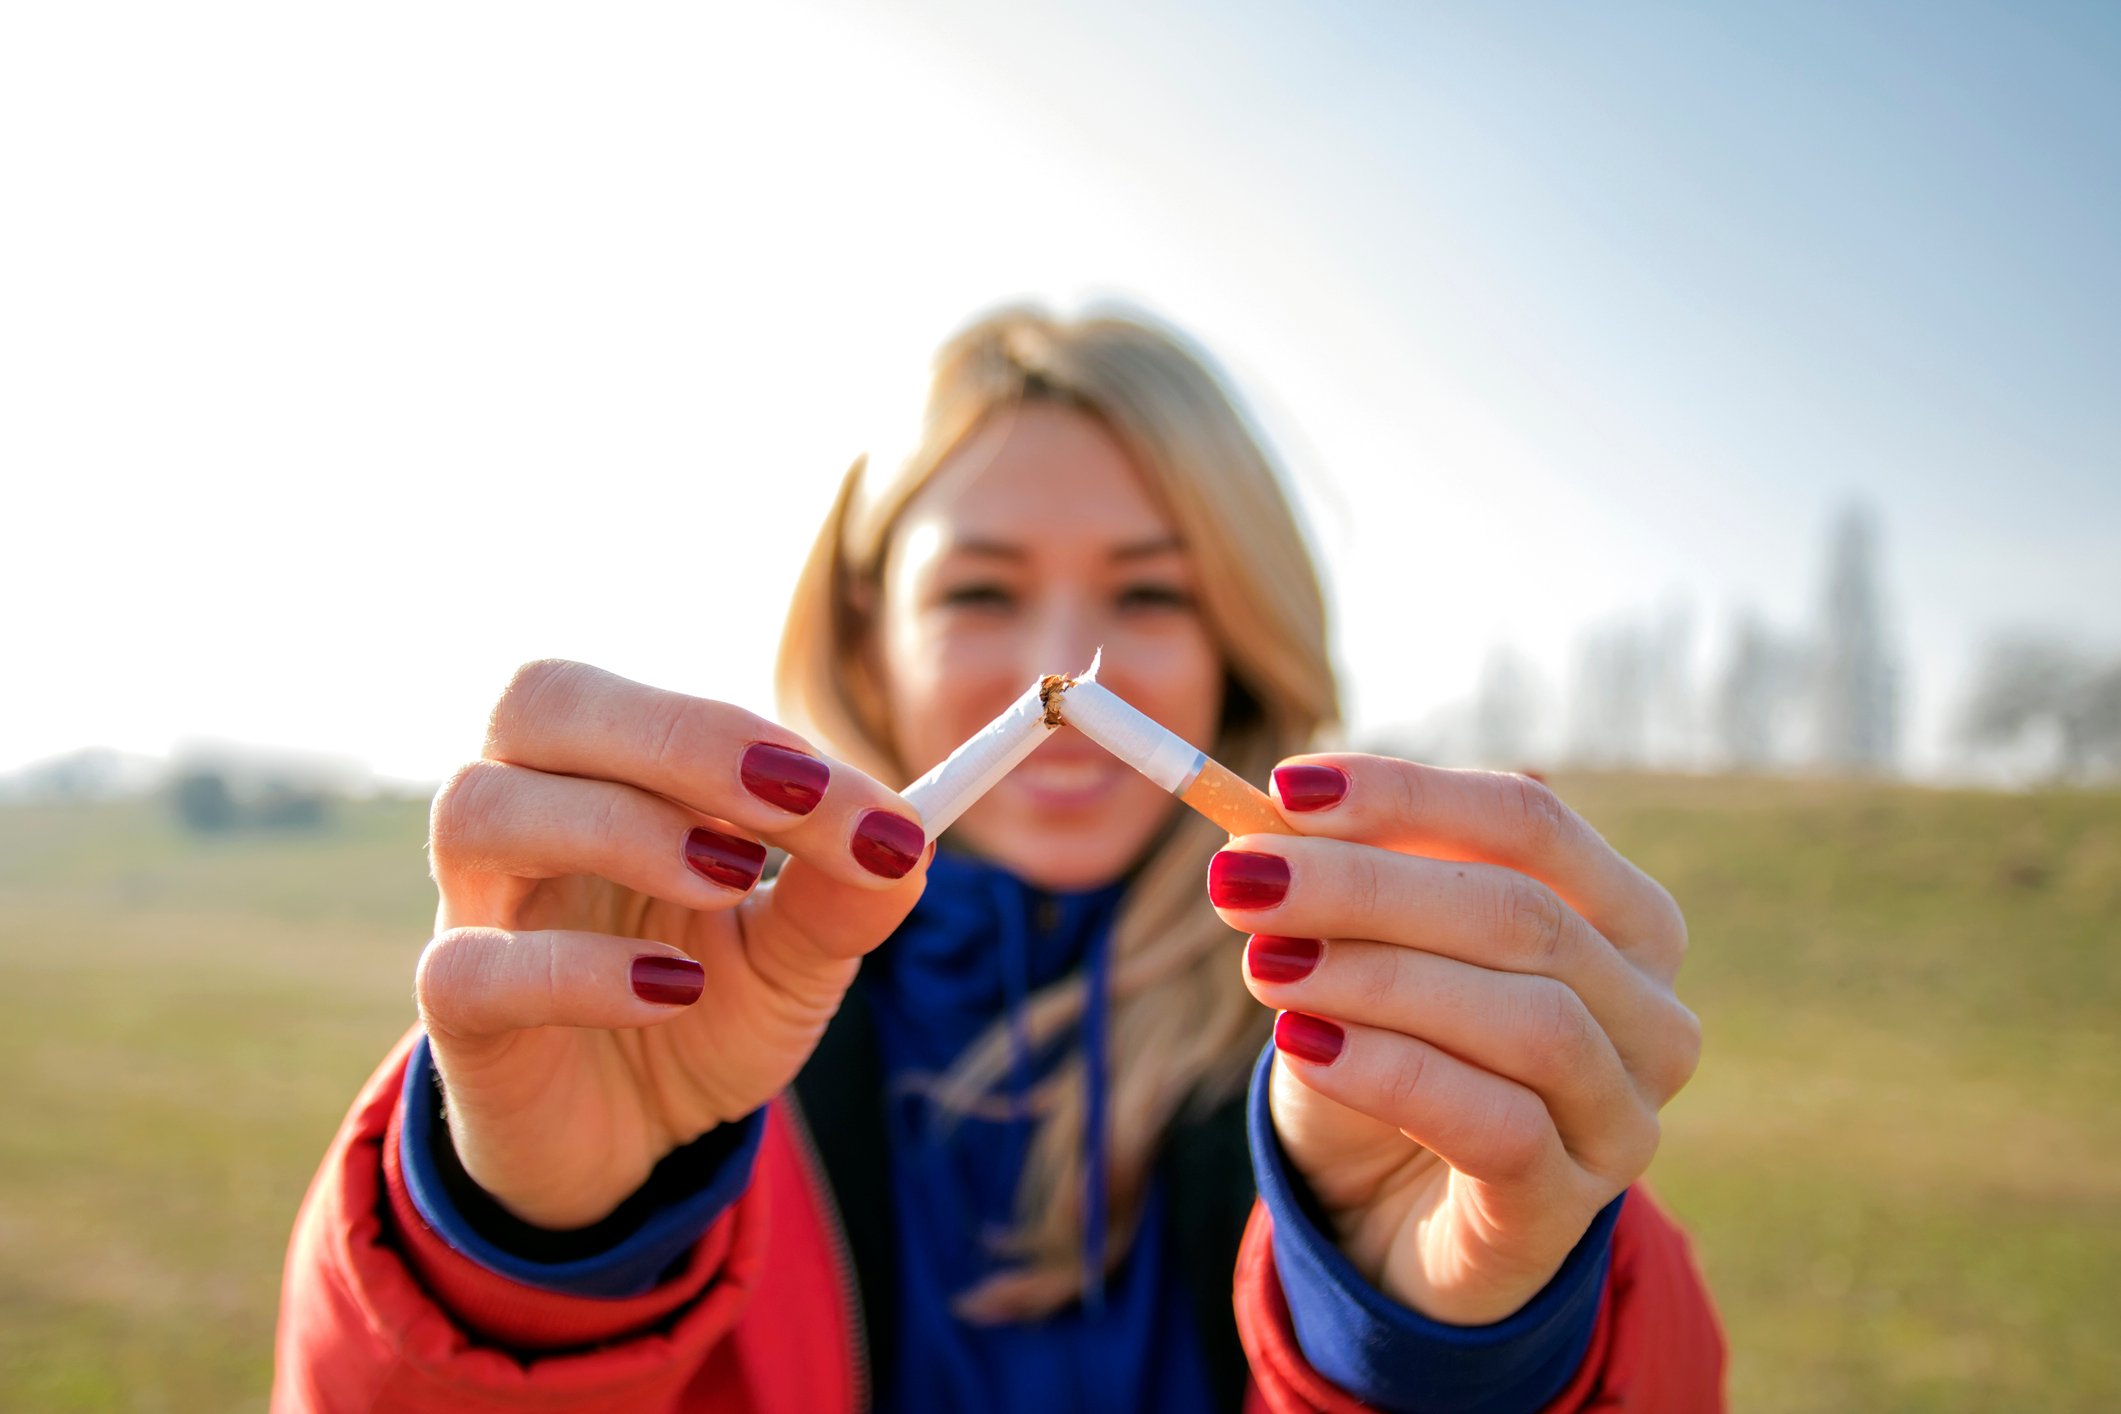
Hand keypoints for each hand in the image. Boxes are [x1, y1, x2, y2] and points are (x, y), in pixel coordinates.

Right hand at [414, 660, 930, 1229]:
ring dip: (618, 825)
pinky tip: (671, 991)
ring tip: (727, 882)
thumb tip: (907, 841)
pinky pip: (472, 966)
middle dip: (676, 735)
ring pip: (481, 808)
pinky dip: (576, 970)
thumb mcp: (794, 957)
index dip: (754, 736)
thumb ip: (843, 898)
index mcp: (605, 774)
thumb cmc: (697, 1009)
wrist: (626, 1144)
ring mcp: (476, 908)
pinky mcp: (458, 1016)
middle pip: (536, 701)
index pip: (655, 708)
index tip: (866, 804)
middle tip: (790, 797)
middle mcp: (523, 814)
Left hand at [1211, 756, 1698, 1324]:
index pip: (1530, 823)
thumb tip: (1280, 806)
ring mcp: (1622, 1119)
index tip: (1285, 786)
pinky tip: (1304, 1044)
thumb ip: (1345, 879)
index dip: (1408, 796)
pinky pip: (1495, 1126)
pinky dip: (1390, 1073)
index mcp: (1623, 919)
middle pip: (1520, 914)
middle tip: (1242, 879)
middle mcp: (1650, 1013)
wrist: (1385, 1219)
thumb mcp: (1365, 954)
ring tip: (1262, 966)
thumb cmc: (1389, 1058)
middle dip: (1366, 887)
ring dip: (1376, 978)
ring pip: (1526, 1020)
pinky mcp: (1565, 1211)